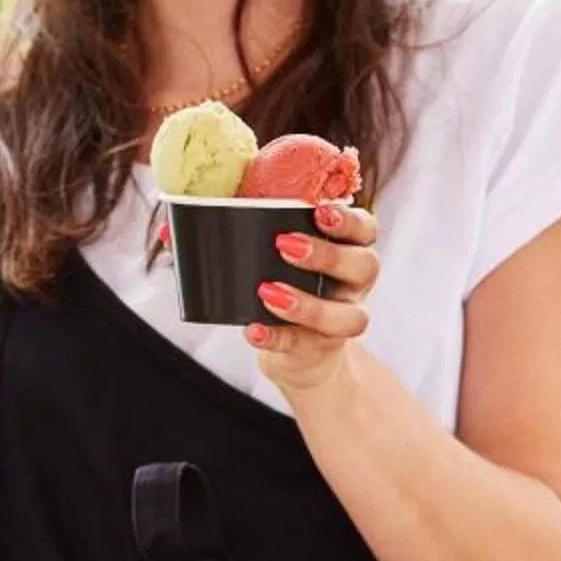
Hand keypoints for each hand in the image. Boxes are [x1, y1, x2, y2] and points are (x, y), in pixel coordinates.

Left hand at [245, 198, 378, 397]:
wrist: (298, 349)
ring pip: (348, 317)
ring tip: (268, 292)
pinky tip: (253, 330)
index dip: (349, 220)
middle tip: (285, 245)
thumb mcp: (278, 251)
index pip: (366, 229)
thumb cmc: (285, 281)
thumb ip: (256, 225)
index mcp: (350, 249)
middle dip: (328, 254)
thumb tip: (195, 210)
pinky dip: (277, 337)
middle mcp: (356, 285)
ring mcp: (343, 320)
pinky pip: (304, 345)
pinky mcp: (320, 349)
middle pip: (365, 266)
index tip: (319, 211)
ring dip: (308, 304)